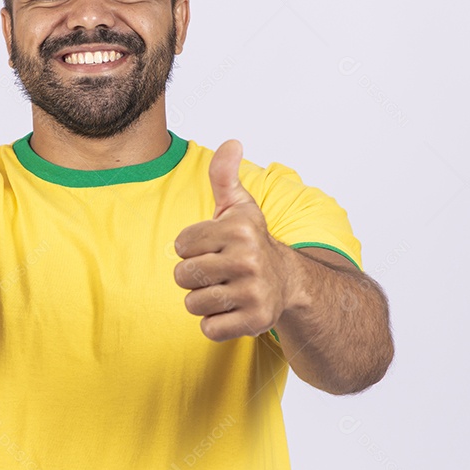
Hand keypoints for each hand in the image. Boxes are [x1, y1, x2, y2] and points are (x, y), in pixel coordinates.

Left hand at [173, 140, 292, 341]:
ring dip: (202, 300)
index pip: (180, 245)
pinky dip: (215, 323)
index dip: (191, 248)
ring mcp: (254, 292)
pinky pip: (209, 328)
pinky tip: (231, 309)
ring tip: (224, 289)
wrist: (288, 281)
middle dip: (193, 276)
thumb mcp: (239, 206)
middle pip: (182, 276)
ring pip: (193, 304)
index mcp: (239, 230)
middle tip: (216, 271)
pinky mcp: (255, 321)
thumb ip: (224, 175)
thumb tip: (231, 142)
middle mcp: (248, 260)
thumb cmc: (251, 241)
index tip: (212, 247)